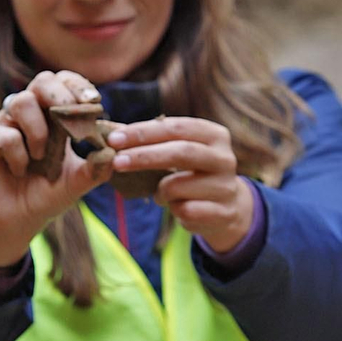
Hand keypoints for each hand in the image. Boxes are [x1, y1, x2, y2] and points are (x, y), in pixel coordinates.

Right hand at [0, 70, 112, 266]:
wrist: (19, 220)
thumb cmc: (48, 194)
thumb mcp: (79, 180)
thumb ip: (97, 166)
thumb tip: (114, 151)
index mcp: (51, 114)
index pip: (64, 83)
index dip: (78, 86)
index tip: (94, 102)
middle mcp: (28, 113)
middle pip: (42, 81)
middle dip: (61, 95)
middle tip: (72, 118)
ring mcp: (5, 122)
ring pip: (21, 102)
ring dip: (38, 131)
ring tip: (41, 157)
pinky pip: (6, 136)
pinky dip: (19, 156)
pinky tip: (20, 171)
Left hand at [106, 117, 255, 252]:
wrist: (228, 208)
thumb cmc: (193, 174)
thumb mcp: (182, 153)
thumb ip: (156, 143)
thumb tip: (113, 136)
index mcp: (214, 135)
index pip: (175, 127)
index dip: (143, 132)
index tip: (114, 139)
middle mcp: (224, 158)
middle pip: (180, 152)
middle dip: (144, 156)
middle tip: (117, 162)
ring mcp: (226, 186)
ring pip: (178, 186)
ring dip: (160, 191)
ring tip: (160, 194)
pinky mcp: (224, 213)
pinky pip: (185, 211)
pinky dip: (174, 209)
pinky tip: (178, 207)